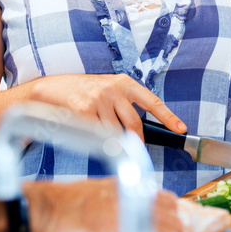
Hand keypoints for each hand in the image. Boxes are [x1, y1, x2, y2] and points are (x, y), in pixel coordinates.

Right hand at [24, 178, 190, 231]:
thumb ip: (107, 202)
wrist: (35, 209)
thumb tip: (115, 218)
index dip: (173, 217)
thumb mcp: (87, 193)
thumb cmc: (52, 204)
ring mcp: (124, 212)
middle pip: (172, 215)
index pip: (163, 197)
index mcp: (120, 184)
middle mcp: (127, 194)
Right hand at [28, 73, 186, 141]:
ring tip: (98, 131)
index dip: (168, 116)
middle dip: (136, 141)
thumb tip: (139, 129)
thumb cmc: (79, 92)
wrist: (49, 90)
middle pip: (134, 124)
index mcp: (122, 82)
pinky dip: (96, 138)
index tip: (180, 128)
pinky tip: (86, 129)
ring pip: (115, 133)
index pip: (152, 101)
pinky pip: (99, 135)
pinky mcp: (84, 112)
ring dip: (111, 139)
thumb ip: (123, 104)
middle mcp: (112, 89)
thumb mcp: (105, 90)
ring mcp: (98, 100)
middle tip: (134, 149)